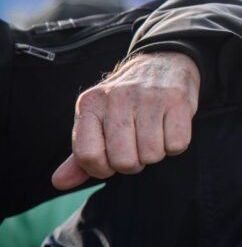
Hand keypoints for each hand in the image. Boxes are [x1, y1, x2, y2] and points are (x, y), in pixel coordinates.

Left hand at [51, 52, 199, 189]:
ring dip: (156, 152)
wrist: (163, 63)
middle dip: (133, 163)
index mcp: (90, 104)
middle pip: (123, 161)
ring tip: (154, 133)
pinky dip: (175, 144)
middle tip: (137, 145)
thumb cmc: (127, 102)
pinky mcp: (177, 99)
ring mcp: (148, 96)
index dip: (102, 169)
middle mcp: (117, 97)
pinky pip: (177, 145)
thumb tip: (60, 182)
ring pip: (152, 155)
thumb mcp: (99, 120)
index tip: (111, 160)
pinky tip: (169, 127)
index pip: (88, 155)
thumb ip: (82, 154)